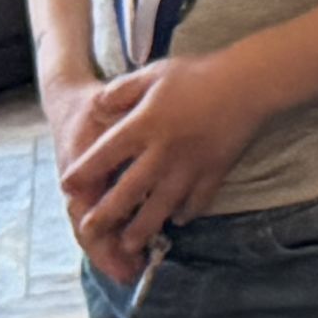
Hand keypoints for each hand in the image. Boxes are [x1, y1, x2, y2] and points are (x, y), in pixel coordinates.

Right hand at [37, 69, 145, 274]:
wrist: (69, 102)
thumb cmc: (94, 104)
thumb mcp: (106, 104)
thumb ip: (116, 116)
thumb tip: (125, 121)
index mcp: (80, 167)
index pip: (87, 208)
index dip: (103, 232)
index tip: (122, 250)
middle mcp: (77, 186)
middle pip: (89, 228)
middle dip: (108, 253)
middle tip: (130, 274)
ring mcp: (82, 191)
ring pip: (94, 229)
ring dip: (110, 252)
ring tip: (131, 272)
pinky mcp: (92, 192)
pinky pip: (100, 220)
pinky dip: (113, 238)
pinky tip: (129, 254)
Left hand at [62, 52, 262, 265]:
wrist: (250, 82)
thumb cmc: (199, 74)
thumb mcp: (154, 73)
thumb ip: (122, 90)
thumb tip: (96, 105)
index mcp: (144, 125)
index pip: (104, 155)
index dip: (83, 173)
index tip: (67, 188)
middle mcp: (162, 152)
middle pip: (128, 192)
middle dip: (106, 216)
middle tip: (89, 232)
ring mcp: (190, 166)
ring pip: (161, 206)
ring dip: (142, 227)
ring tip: (129, 244)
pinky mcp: (215, 172)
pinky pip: (198, 200)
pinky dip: (188, 212)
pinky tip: (179, 219)